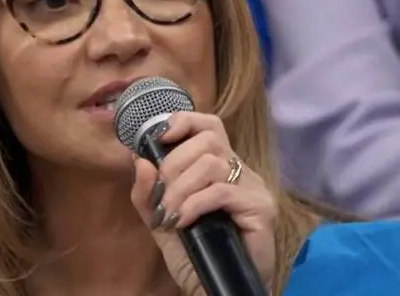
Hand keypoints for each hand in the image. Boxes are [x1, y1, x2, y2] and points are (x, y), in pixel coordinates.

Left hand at [129, 112, 276, 294]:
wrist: (216, 289)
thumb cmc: (195, 254)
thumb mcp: (161, 221)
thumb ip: (147, 193)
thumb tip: (139, 159)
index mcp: (219, 166)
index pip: (209, 125)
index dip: (184, 121)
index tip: (158, 137)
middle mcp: (240, 170)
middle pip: (208, 139)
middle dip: (173, 163)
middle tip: (161, 195)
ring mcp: (253, 187)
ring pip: (212, 163)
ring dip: (180, 187)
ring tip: (170, 214)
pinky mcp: (261, 208)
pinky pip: (221, 191)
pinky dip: (193, 204)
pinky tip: (183, 222)